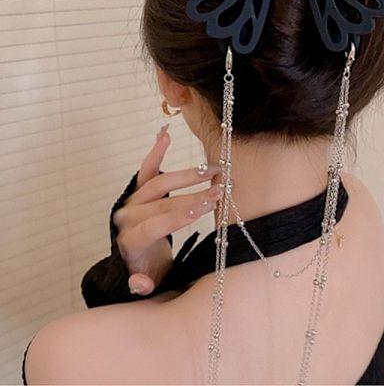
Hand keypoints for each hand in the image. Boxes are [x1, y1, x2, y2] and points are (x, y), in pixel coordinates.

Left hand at [113, 125, 221, 295]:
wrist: (131, 257)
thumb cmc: (146, 268)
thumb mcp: (146, 281)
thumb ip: (141, 284)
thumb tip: (140, 284)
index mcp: (130, 240)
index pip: (155, 225)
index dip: (178, 217)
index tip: (202, 209)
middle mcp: (128, 217)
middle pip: (163, 203)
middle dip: (194, 196)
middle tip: (219, 191)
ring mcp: (132, 200)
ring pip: (160, 183)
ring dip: (188, 175)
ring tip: (213, 171)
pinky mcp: (137, 190)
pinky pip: (147, 169)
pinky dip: (156, 151)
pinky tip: (165, 135)